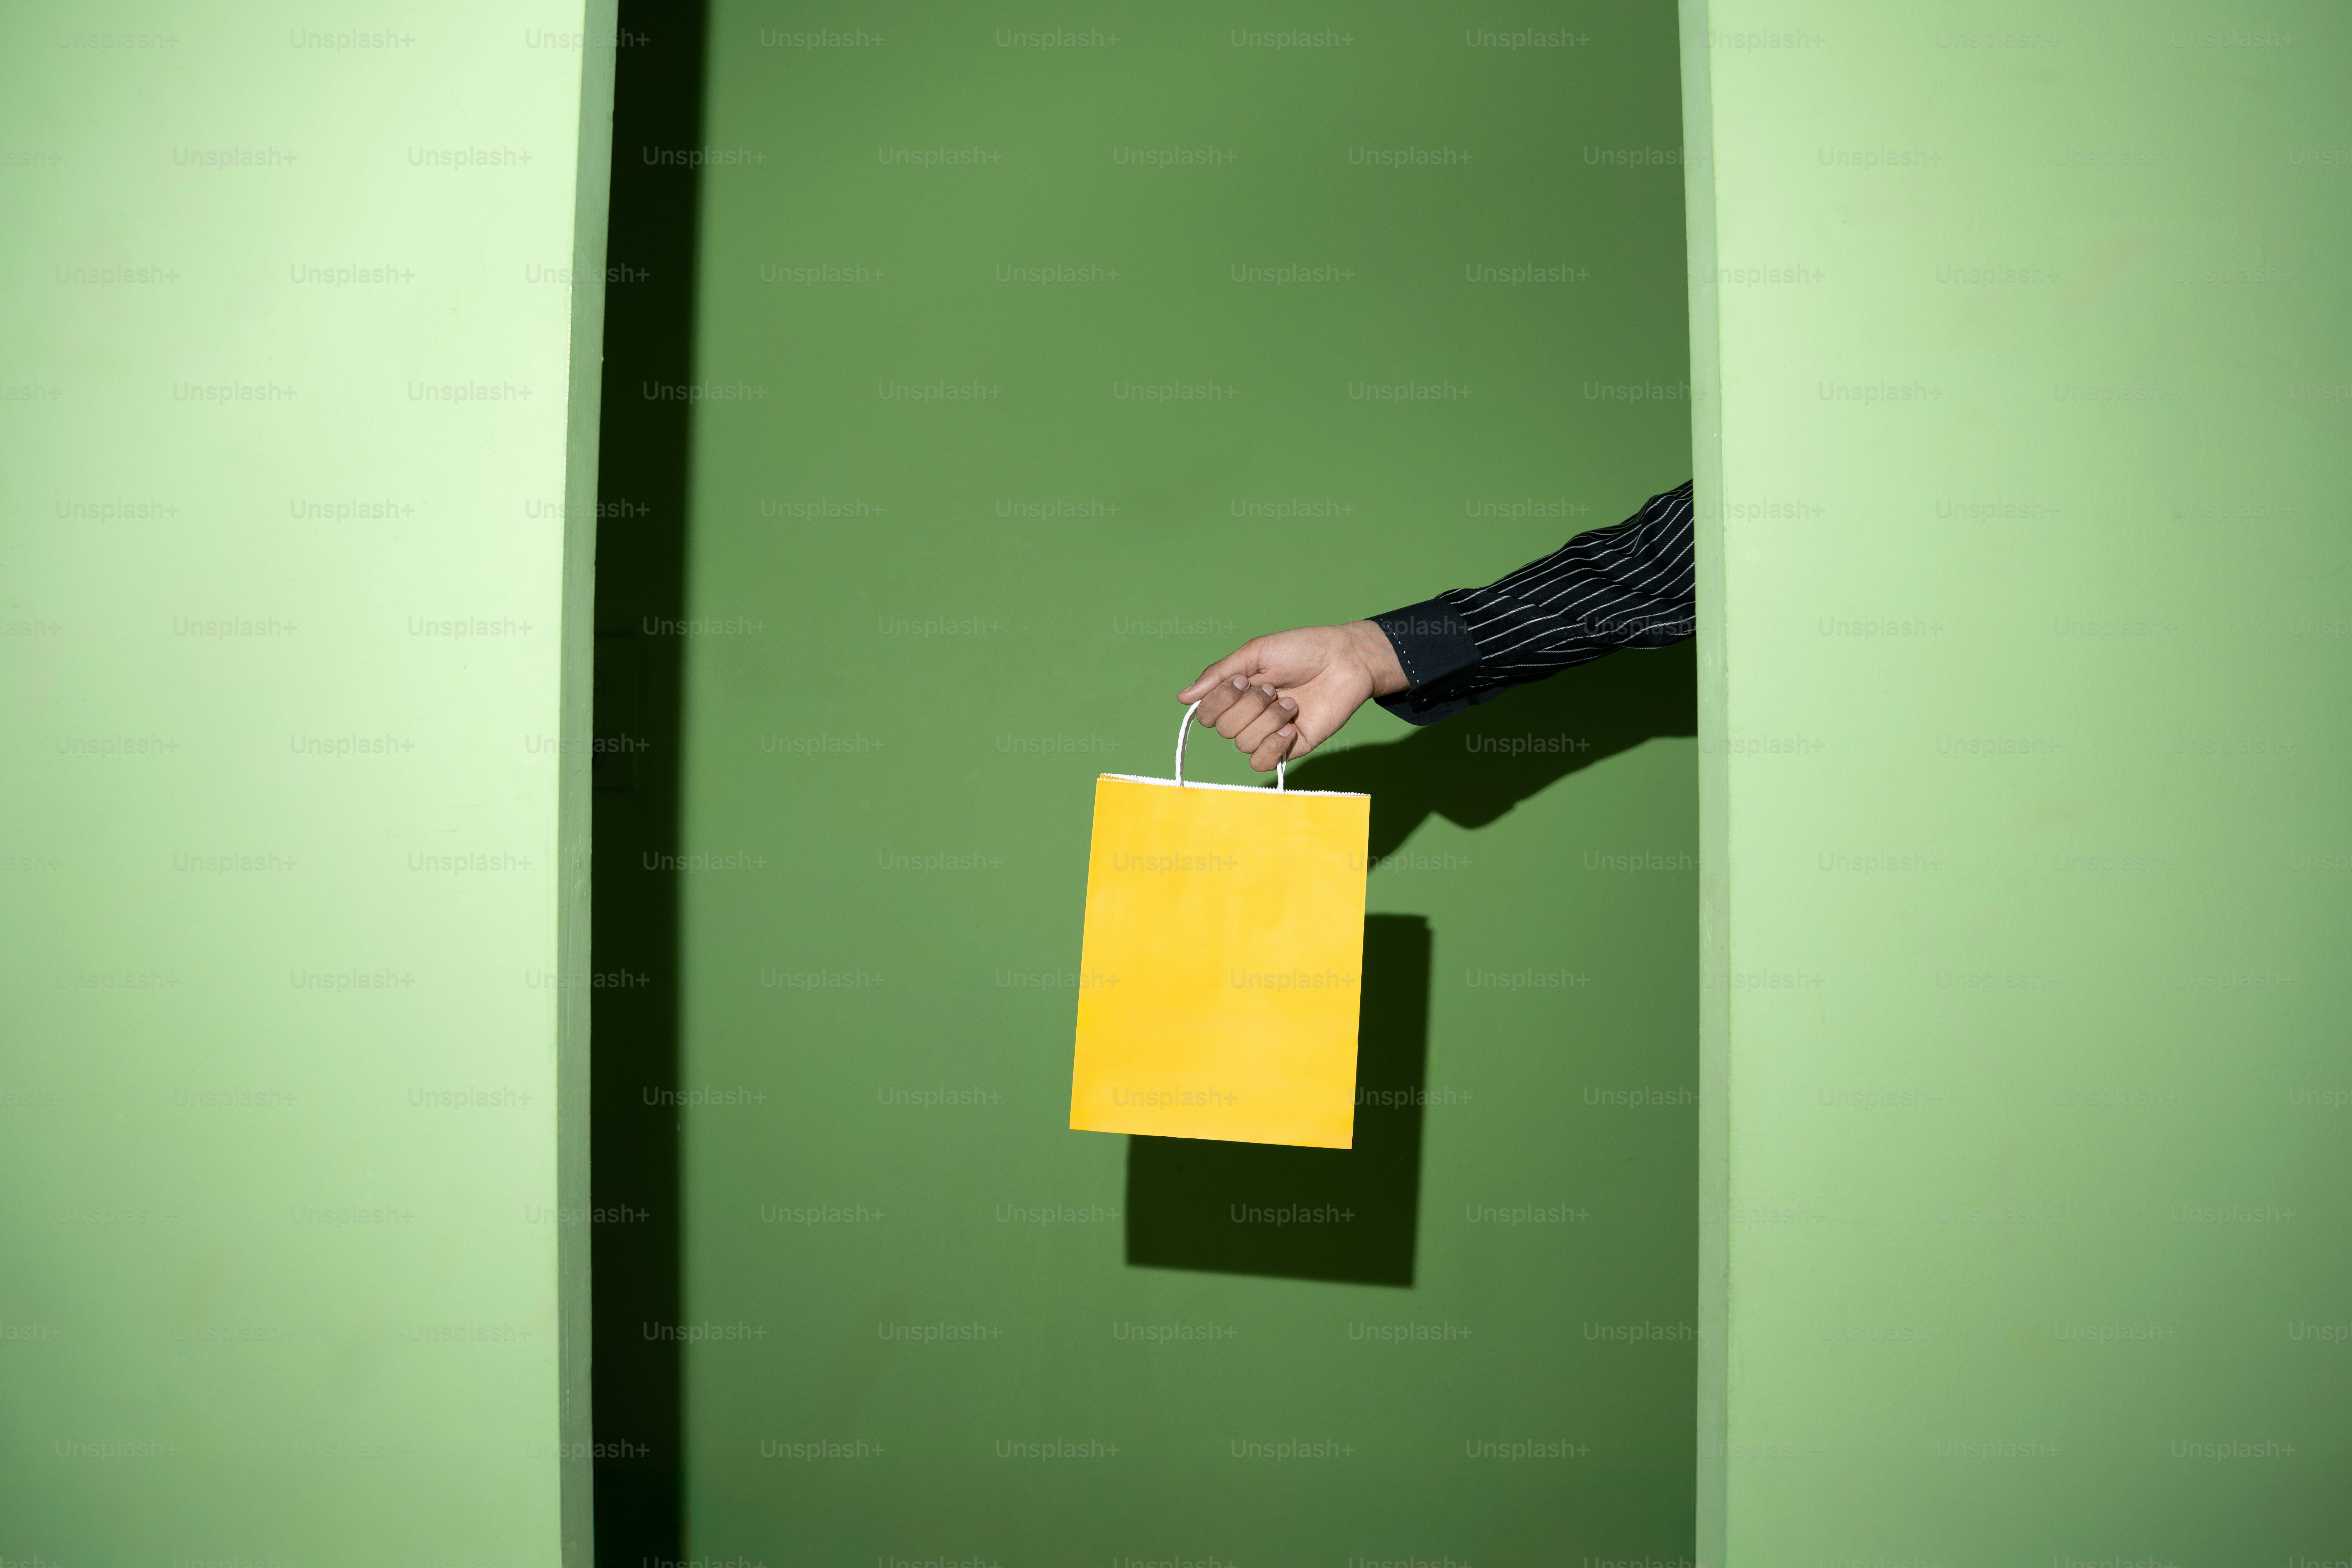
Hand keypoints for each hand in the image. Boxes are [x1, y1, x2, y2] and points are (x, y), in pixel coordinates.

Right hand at [1176, 621, 1408, 771]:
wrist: (1345, 659)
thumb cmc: (1302, 649)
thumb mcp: (1255, 653)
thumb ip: (1218, 675)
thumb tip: (1183, 698)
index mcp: (1237, 694)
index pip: (1207, 715)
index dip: (1220, 701)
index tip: (1244, 680)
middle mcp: (1249, 717)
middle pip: (1225, 730)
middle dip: (1249, 705)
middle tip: (1274, 687)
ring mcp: (1269, 734)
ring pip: (1244, 744)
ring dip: (1268, 719)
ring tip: (1291, 702)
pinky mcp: (1291, 747)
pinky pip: (1263, 763)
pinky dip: (1273, 745)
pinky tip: (1291, 726)